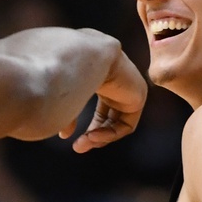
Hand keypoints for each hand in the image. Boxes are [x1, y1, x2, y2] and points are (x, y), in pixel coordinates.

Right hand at [66, 33, 144, 152]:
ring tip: (82, 144)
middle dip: (92, 134)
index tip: (66, 133)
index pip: (93, 101)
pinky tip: (92, 136)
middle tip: (78, 147)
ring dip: (99, 137)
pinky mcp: (138, 94)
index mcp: (96, 69)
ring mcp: (129, 84)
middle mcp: (115, 75)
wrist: (82, 55)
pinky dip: (110, 134)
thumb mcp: (62, 94)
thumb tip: (65, 134)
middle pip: (107, 114)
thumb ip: (66, 113)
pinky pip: (126, 124)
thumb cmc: (64, 69)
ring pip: (117, 121)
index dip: (80, 121)